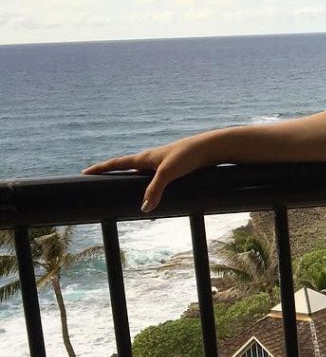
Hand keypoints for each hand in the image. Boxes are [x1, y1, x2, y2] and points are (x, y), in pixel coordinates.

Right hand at [81, 133, 212, 213]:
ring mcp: (160, 163)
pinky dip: (146, 185)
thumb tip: (144, 208)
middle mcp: (149, 159)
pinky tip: (149, 192)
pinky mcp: (172, 168)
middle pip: (124, 167)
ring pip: (139, 173)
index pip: (116, 163)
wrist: (209, 148)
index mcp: (144, 157)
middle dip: (110, 174)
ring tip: (118, 189)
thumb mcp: (169, 174)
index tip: (84, 172)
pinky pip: (153, 178)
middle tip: (96, 180)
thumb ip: (155, 190)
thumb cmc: (188, 156)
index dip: (100, 168)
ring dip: (128, 180)